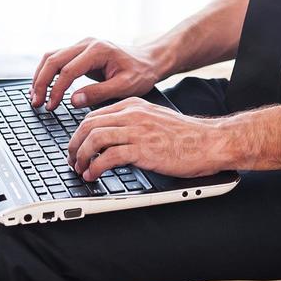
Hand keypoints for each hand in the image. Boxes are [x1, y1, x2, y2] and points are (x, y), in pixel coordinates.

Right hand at [31, 38, 160, 110]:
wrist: (149, 60)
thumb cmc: (140, 73)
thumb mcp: (125, 87)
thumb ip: (99, 93)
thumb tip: (73, 101)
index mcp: (98, 50)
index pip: (68, 70)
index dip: (56, 90)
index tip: (51, 107)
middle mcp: (87, 43)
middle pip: (53, 59)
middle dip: (41, 82)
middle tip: (36, 103)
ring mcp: (82, 45)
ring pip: (51, 56)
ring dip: (40, 76)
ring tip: (36, 97)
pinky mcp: (80, 51)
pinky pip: (57, 59)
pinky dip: (47, 72)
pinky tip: (43, 87)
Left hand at [66, 95, 228, 180]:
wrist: (209, 142)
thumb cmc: (185, 135)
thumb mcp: (154, 119)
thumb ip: (133, 123)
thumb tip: (110, 139)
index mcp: (134, 105)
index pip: (94, 115)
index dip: (79, 133)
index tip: (76, 148)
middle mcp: (133, 114)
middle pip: (89, 125)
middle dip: (74, 145)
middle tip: (72, 160)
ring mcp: (138, 131)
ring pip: (94, 138)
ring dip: (81, 156)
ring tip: (80, 169)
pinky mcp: (143, 149)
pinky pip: (108, 156)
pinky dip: (95, 167)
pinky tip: (94, 175)